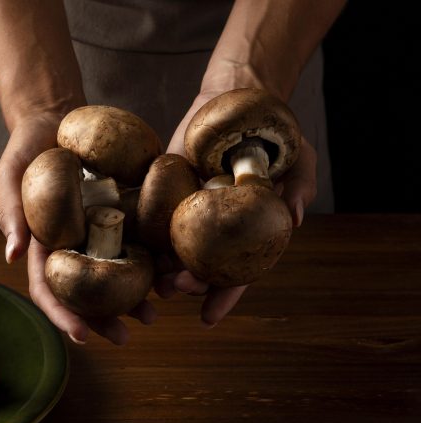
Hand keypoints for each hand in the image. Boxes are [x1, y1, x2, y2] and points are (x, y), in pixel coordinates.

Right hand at [0, 112, 155, 344]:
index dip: (63, 315)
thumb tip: (12, 257)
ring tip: (152, 315)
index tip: (81, 337)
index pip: (49, 290)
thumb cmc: (26, 148)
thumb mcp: (10, 174)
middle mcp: (72, 247)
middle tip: (125, 337)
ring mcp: (98, 233)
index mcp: (44, 246)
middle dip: (103, 319)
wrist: (56, 118)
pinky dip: (153, 260)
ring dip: (132, 298)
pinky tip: (169, 273)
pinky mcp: (123, 214)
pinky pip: (139, 241)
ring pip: (115, 274)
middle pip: (86, 293)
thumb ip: (11, 212)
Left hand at [161, 90, 317, 326]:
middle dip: (188, 283)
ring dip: (161, 269)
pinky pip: (152, 218)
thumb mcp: (297, 155)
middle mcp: (215, 228)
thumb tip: (296, 217)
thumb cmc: (274, 132)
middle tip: (177, 288)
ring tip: (150, 283)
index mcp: (247, 231)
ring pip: (172, 249)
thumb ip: (299, 185)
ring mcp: (188, 210)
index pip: (236, 273)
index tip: (208, 316)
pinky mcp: (165, 190)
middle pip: (200, 266)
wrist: (236, 95)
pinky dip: (143, 236)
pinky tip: (133, 250)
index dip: (224, 296)